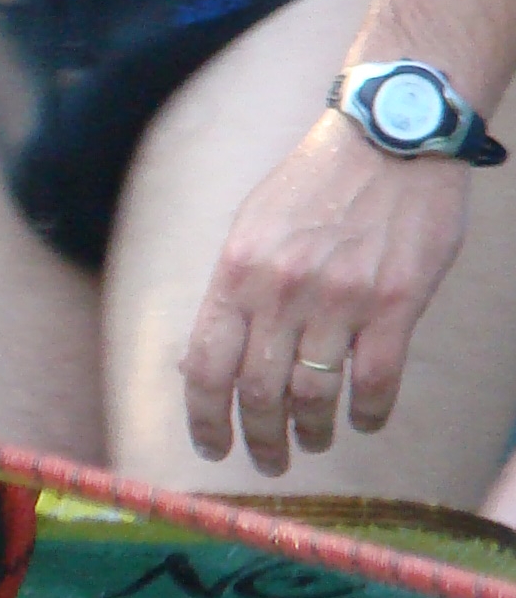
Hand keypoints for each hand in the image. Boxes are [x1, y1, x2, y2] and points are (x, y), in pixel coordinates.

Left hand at [182, 118, 470, 476]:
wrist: (389, 137)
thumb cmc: (316, 185)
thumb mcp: (252, 228)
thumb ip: (232, 292)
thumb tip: (203, 362)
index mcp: (237, 272)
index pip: (205, 367)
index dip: (204, 420)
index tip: (211, 447)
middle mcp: (281, 290)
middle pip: (257, 392)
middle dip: (258, 439)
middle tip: (267, 460)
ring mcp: (340, 298)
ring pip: (314, 396)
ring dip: (310, 433)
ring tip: (312, 443)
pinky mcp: (395, 302)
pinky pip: (375, 381)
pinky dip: (368, 413)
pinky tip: (365, 421)